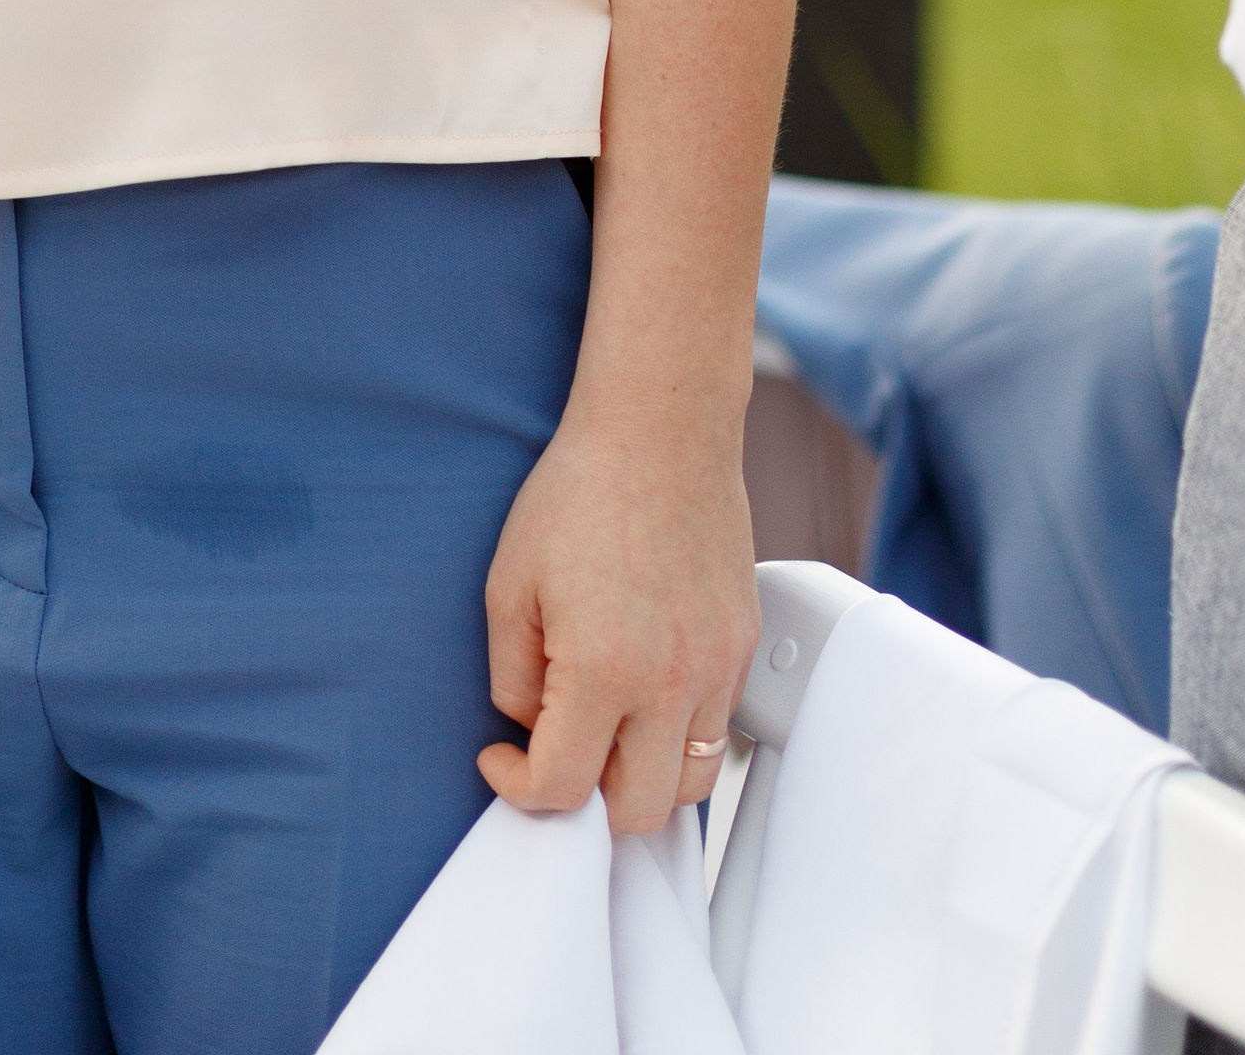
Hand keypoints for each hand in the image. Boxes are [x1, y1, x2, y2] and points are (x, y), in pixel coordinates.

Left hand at [477, 409, 757, 833]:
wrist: (659, 430)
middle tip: (555, 758)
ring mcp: (718, 669)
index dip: (518, 788)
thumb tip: (531, 728)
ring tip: (605, 740)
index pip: (563, 788)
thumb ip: (513, 678)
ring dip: (644, 783)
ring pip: (692, 785)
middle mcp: (672, 683)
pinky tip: (646, 699)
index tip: (501, 758)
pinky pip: (720, 732)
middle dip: (585, 803)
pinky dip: (683, 740)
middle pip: (637, 812)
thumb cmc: (579, 492)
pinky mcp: (742, 647)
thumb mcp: (510, 585)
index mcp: (605, 671)